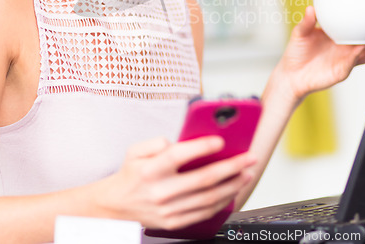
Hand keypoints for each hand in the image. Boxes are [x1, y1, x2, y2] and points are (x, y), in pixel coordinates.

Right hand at [99, 136, 255, 229]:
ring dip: (232, 185)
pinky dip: (222, 203)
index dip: (201, 147)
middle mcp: (160, 191)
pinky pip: (204, 213)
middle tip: (248, 158)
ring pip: (208, 198)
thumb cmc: (130, 174)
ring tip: (246, 174)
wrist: (116, 207)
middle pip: (202, 179)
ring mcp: (168, 210)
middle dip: (231, 167)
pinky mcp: (174, 223)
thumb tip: (179, 142)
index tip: (220, 141)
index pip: (179, 156)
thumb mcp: (135, 150)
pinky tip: (233, 192)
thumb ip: (156, 142)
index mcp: (150, 169)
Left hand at [275, 5, 364, 99]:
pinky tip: (359, 50)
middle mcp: (346, 49)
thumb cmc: (297, 54)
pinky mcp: (341, 72)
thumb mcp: (300, 33)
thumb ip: (306, 22)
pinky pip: (352, 64)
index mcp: (339, 37)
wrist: (290, 74)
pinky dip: (357, 57)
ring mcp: (345, 61)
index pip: (358, 29)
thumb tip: (311, 8)